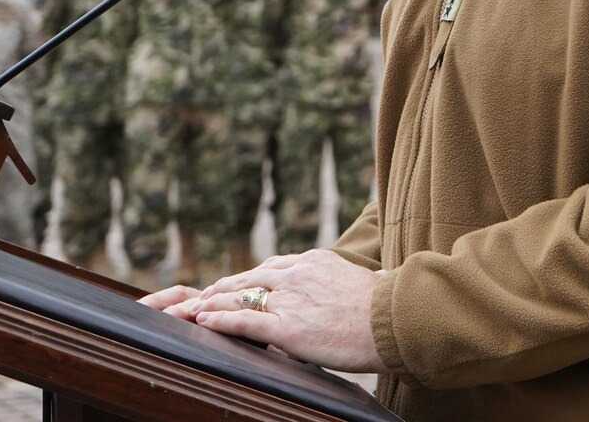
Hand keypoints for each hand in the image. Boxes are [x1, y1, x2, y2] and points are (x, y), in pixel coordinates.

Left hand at [140, 251, 386, 372]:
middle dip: (225, 287)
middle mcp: (298, 274)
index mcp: (315, 261)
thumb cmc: (384, 307)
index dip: (249, 277)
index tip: (236, 283)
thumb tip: (335, 292)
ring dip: (214, 302)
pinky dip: (219, 321)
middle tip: (205, 294)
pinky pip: (243, 322)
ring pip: (241, 297)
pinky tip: (204, 321)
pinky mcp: (286, 327)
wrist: (394, 321)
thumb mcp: (356, 282)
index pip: (273, 267)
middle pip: (251, 277)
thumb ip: (334, 283)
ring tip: (195, 308)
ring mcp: (290, 299)